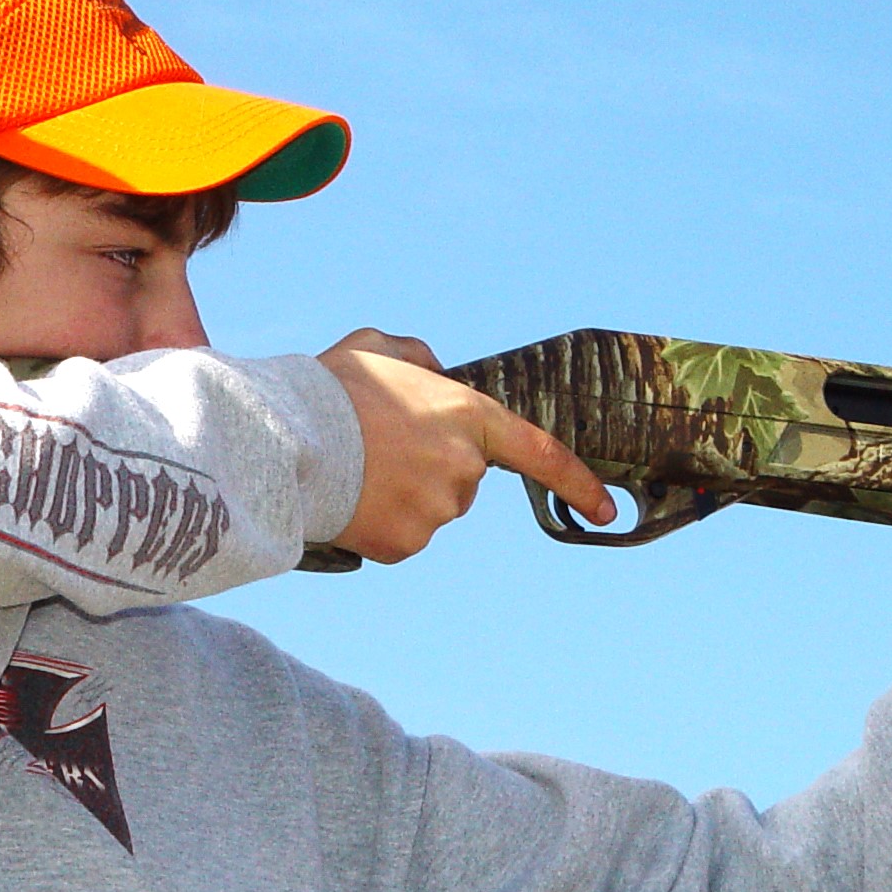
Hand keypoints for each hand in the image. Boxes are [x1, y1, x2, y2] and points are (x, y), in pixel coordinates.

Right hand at [318, 328, 616, 563]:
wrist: (283, 441)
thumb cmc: (328, 389)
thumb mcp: (376, 348)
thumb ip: (417, 357)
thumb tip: (434, 371)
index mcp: (466, 416)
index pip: (541, 453)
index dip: (578, 482)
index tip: (607, 512)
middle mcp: (464, 468)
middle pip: (463, 478)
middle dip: (430, 466)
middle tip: (376, 448)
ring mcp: (437, 511)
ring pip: (430, 508)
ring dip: (401, 494)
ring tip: (353, 471)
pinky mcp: (406, 544)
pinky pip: (401, 536)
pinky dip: (379, 522)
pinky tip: (349, 500)